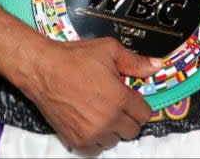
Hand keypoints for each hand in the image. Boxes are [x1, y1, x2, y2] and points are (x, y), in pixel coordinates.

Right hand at [16, 37, 164, 152]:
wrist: (43, 70)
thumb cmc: (74, 59)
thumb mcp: (110, 51)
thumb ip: (135, 62)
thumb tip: (156, 65)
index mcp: (120, 99)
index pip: (144, 115)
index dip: (141, 106)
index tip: (133, 100)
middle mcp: (108, 120)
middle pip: (132, 130)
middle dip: (128, 117)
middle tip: (118, 104)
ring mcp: (91, 133)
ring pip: (115, 140)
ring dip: (113, 129)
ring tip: (102, 112)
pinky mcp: (76, 140)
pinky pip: (96, 149)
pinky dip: (97, 139)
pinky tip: (92, 123)